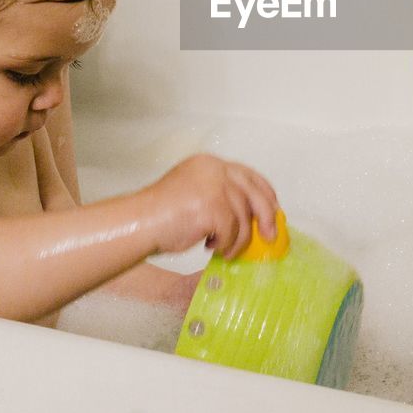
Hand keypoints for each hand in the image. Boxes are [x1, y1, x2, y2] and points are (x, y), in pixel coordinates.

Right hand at [146, 154, 277, 257]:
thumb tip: (251, 214)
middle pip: (255, 194)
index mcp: (210, 164)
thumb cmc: (160, 214)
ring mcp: (215, 188)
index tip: (274, 209)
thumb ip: (220, 195)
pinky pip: (232, 233)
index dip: (265, 193)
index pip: (248, 175)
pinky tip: (211, 248)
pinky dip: (226, 245)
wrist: (139, 222)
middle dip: (266, 217)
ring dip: (237, 240)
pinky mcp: (213, 208)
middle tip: (270, 237)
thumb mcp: (195, 192)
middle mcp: (215, 170)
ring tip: (223, 249)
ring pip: (243, 219)